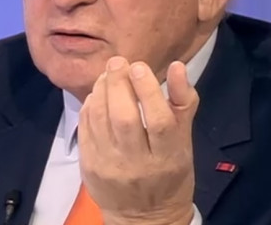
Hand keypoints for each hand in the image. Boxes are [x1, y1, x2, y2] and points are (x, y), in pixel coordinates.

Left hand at [78, 56, 199, 224]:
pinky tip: (98, 94)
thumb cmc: (171, 173)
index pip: (158, 121)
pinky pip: (86, 129)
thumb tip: (178, 66)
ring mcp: (110, 167)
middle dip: (118, 84)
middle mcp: (137, 164)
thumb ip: (182, 102)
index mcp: (167, 158)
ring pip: (101, 121)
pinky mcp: (89, 167)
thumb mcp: (185, 141)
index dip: (147, 91)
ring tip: (108, 74)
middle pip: (124, 119)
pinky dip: (90, 106)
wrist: (145, 218)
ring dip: (102, 90)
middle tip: (119, 62)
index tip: (139, 66)